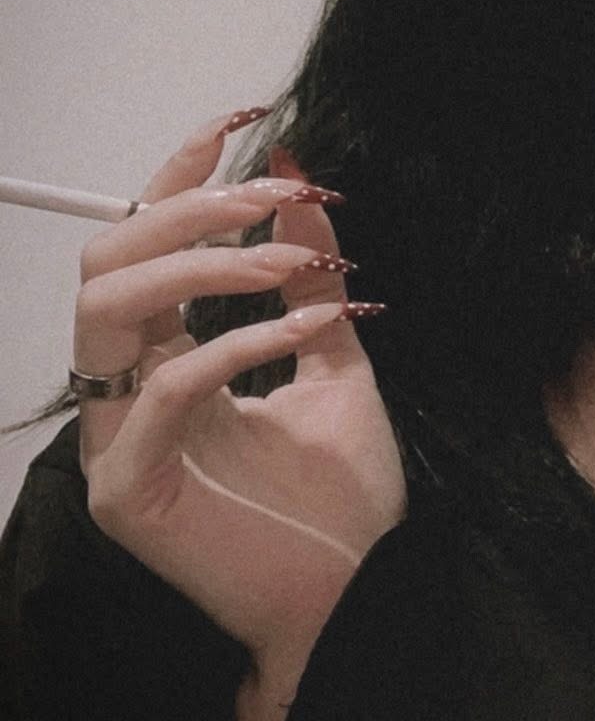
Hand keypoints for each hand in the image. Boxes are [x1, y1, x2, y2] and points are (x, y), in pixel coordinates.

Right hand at [73, 113, 404, 693]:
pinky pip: (162, 389)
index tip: (244, 123)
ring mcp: (118, 442)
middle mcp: (130, 392)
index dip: (179, 176)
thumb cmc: (344, 497)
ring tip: (288, 264)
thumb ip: (305, 273)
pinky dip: (236, 343)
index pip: (146, 247)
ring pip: (108, 311)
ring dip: (202, 265)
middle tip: (271, 197)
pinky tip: (303, 331)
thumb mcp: (333, 356)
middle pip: (108, 261)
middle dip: (188, 209)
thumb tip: (296, 181)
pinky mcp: (125, 492)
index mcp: (169, 359)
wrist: (361, 596)